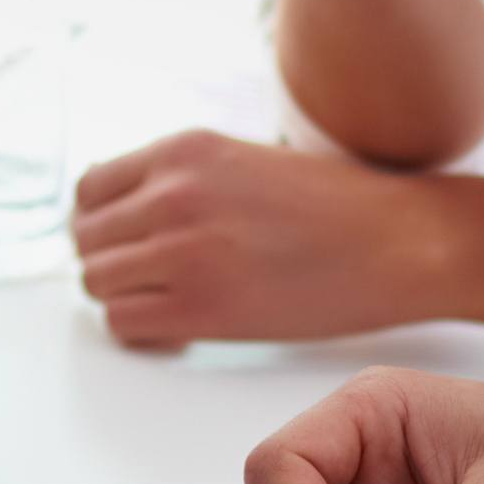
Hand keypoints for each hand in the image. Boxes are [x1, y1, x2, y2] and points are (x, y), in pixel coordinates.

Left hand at [71, 131, 458, 348]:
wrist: (397, 242)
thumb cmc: (338, 207)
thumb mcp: (244, 161)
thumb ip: (183, 180)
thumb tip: (131, 215)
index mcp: (183, 150)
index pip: (90, 191)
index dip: (103, 224)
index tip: (125, 242)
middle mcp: (172, 194)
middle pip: (86, 241)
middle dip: (112, 263)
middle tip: (149, 280)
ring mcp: (182, 252)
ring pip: (97, 284)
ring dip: (125, 298)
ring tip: (170, 303)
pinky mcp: (200, 309)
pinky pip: (125, 325)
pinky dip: (145, 332)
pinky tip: (182, 328)